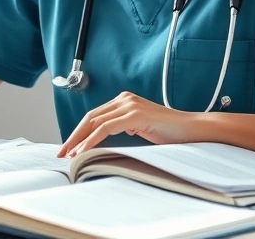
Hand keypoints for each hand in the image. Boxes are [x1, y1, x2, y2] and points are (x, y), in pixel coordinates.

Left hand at [57, 91, 195, 157]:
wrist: (193, 130)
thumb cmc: (170, 132)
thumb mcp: (141, 129)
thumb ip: (124, 128)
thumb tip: (105, 138)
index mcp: (125, 101)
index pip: (95, 116)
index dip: (79, 132)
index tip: (69, 148)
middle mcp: (125, 99)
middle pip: (90, 117)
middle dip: (73, 136)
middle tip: (61, 153)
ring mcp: (129, 105)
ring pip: (95, 122)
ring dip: (79, 140)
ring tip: (69, 155)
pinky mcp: (134, 114)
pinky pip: (106, 128)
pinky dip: (92, 140)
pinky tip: (84, 152)